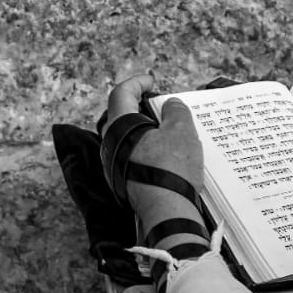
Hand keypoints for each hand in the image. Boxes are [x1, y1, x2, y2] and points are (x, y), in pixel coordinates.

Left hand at [103, 74, 206, 249]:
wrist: (168, 211)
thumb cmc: (172, 169)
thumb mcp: (182, 130)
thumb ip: (176, 110)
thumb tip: (171, 106)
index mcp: (119, 126)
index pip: (121, 93)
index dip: (137, 82)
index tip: (152, 80)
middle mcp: (110, 145)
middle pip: (122, 115)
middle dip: (142, 107)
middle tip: (161, 106)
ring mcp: (113, 165)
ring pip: (127, 138)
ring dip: (146, 130)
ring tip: (169, 131)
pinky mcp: (123, 181)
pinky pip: (132, 156)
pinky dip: (147, 148)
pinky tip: (166, 154)